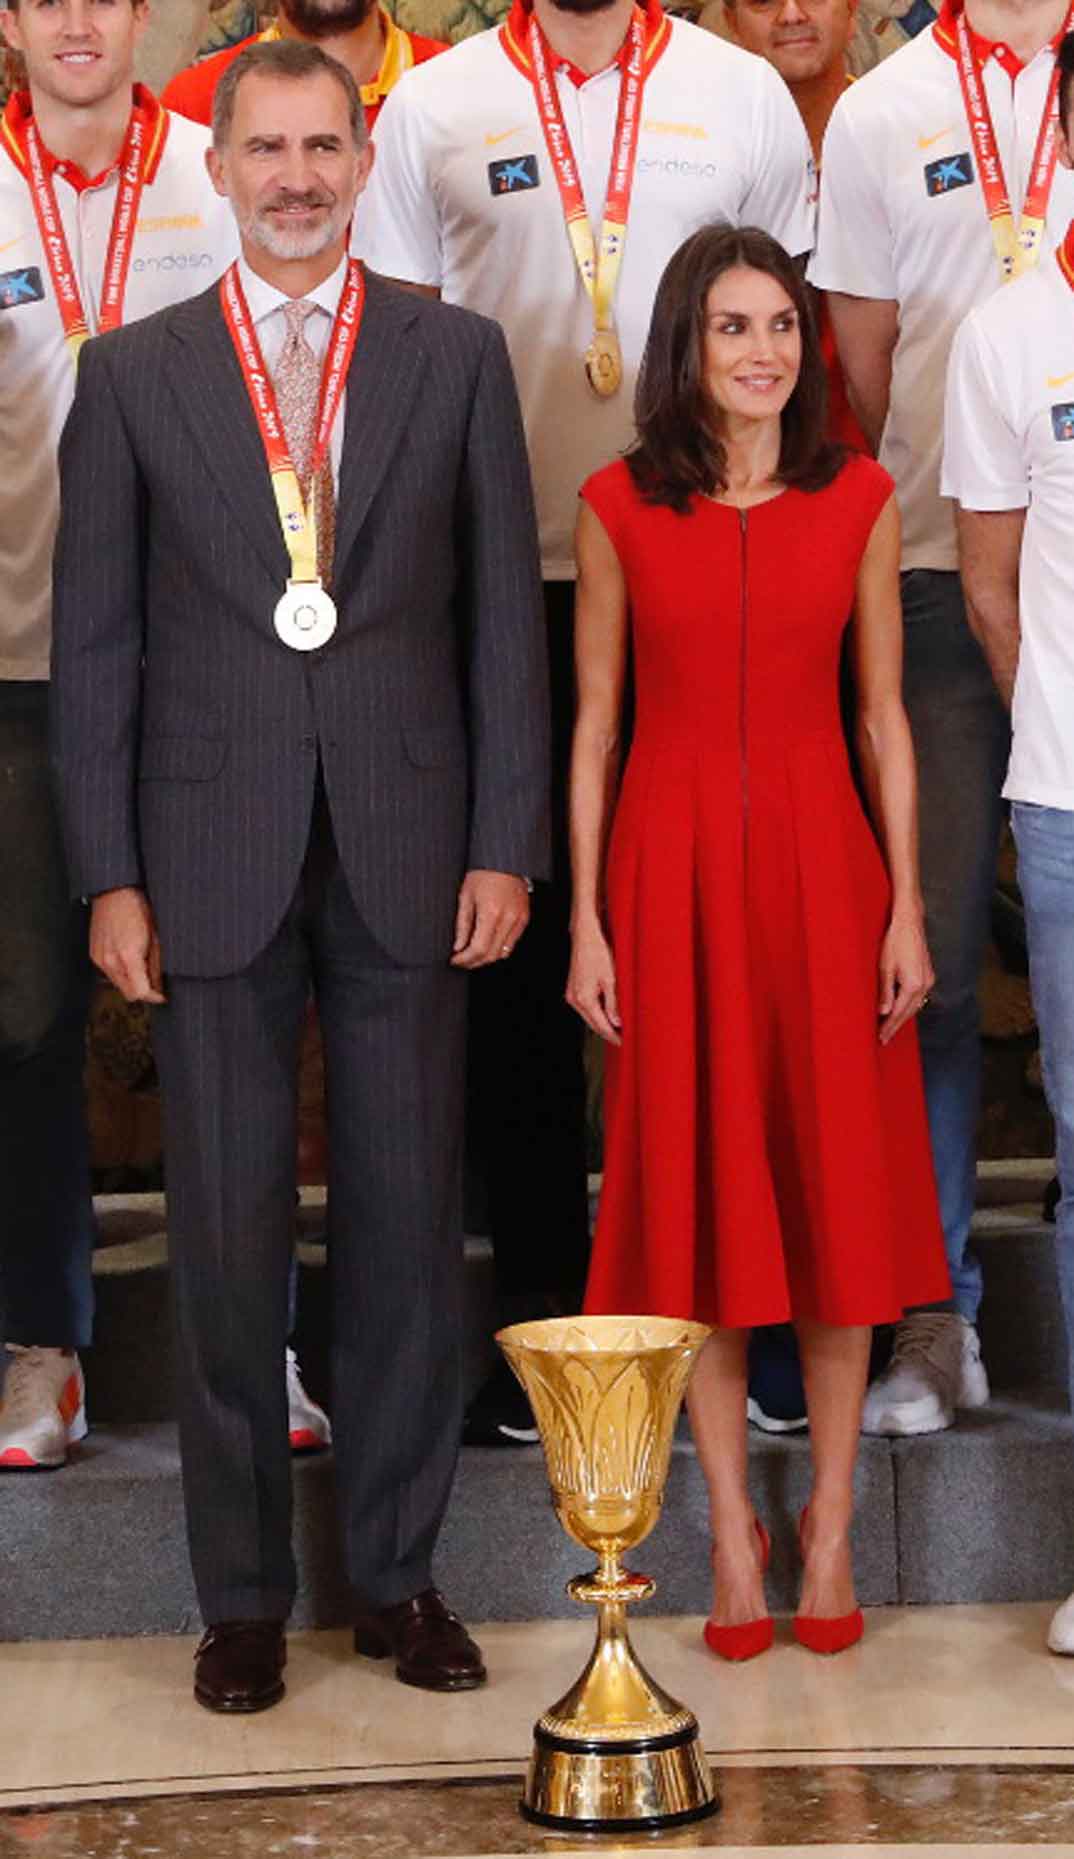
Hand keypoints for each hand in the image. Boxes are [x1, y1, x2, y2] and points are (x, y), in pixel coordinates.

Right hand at [90, 887, 165, 1003]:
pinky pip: (109, 973)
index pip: (140, 993)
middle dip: (143, 991)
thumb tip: (161, 986)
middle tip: (156, 984)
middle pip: (128, 993)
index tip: (163, 995)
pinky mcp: (94, 954)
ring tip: (143, 966)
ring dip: (132, 982)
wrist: (115, 891)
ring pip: (118, 985)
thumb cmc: (139, 908)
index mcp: (127, 956)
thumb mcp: (156, 937)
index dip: (154, 997)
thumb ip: (157, 965)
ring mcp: (99, 958)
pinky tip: (130, 958)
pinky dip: (121, 972)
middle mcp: (110, 961)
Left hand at [451, 871, 530, 969]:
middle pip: (491, 955)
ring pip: (503, 953)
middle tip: (461, 961)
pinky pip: (512, 943)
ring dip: (486, 958)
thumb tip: (458, 947)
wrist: (504, 859)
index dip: (465, 959)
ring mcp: (519, 919)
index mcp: (491, 912)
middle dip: (474, 962)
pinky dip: (499, 949)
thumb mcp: (466, 896)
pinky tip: (487, 945)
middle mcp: (508, 918)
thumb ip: (462, 925)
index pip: (478, 948)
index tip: (454, 960)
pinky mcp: (524, 918)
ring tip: (472, 955)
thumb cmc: (482, 873)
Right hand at [566, 919, 621, 1045]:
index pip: (601, 1024)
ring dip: (601, 1024)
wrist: (585, 937)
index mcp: (584, 998)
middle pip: (592, 1023)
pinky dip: (595, 1014)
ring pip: (588, 1016)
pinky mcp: (572, 989)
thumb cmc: (598, 953)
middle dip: (607, 1032)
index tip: (623, 1042)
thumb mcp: (612, 979)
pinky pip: (585, 1008)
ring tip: (616, 1030)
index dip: (613, 1035)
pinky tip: (605, 1015)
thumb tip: (616, 1022)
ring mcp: (571, 995)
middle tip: (621, 1040)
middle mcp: (575, 999)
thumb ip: (613, 1003)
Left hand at [878, 912, 932, 1046]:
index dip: (889, 1027)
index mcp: (913, 984)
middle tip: (883, 1039)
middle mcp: (925, 984)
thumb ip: (885, 991)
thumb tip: (884, 1012)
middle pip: (908, 1012)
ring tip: (889, 1028)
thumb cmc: (894, 941)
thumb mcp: (885, 967)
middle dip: (895, 1026)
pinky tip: (900, 1009)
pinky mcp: (928, 975)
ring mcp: (929, 980)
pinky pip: (918, 997)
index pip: (899, 1013)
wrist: (909, 922)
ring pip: (915, 1006)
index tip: (880, 1038)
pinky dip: (908, 1006)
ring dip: (902, 1017)